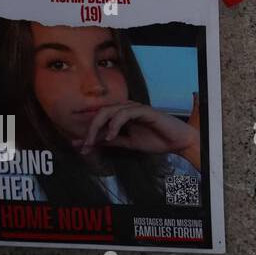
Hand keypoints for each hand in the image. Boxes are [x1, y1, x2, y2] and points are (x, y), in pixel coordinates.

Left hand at [76, 101, 200, 166]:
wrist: (177, 142)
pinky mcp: (145, 111)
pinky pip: (125, 113)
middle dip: (89, 129)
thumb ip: (111, 141)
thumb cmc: (156, 140)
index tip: (79, 146)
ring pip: (109, 111)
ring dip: (98, 127)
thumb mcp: (128, 143)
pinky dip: (114, 124)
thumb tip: (89, 143)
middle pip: (101, 112)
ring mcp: (136, 108)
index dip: (87, 130)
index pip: (100, 118)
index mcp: (123, 115)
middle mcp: (127, 108)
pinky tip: (110, 136)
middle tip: (84, 145)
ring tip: (93, 142)